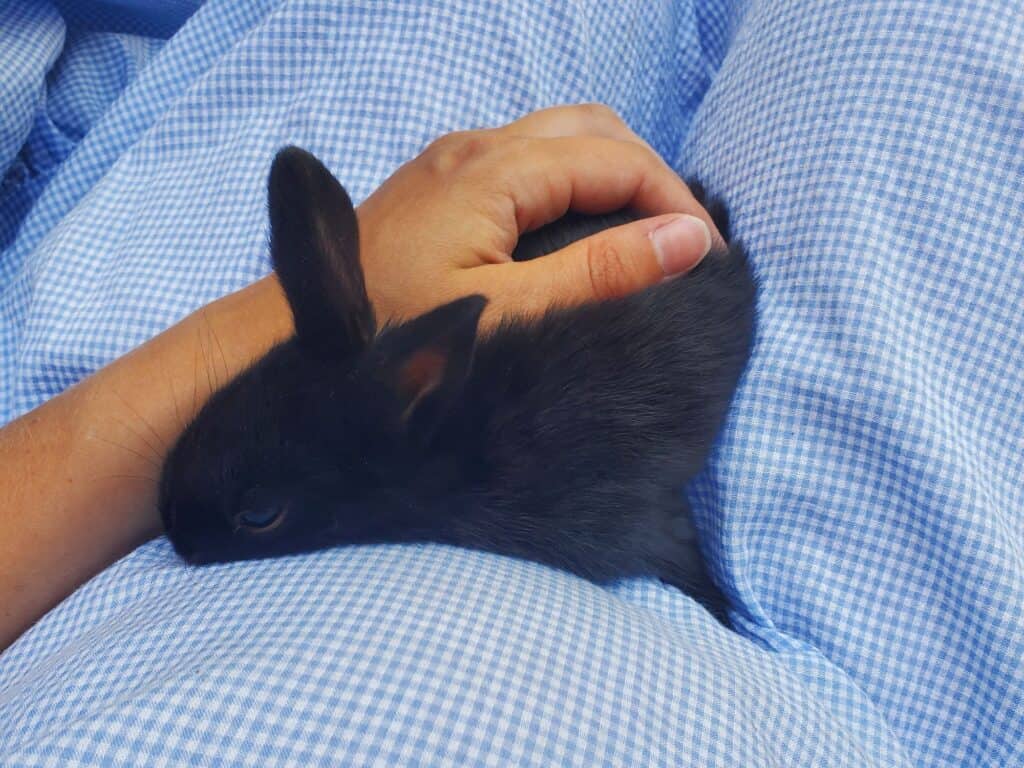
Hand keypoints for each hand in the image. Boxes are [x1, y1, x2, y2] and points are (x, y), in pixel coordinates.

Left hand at [357, 104, 718, 326]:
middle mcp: (476, 148)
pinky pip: (528, 160)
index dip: (675, 201)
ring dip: (614, 175)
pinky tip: (581, 230)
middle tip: (683, 241)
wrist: (295, 341)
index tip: (707, 257)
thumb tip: (688, 238)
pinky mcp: (440, 185)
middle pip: (594, 130)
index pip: (617, 159)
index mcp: (494, 171)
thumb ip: (598, 273)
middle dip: (652, 176)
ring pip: (560, 139)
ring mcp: (453, 162)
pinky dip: (575, 183)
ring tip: (644, 236)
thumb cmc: (390, 336)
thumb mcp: (505, 314)